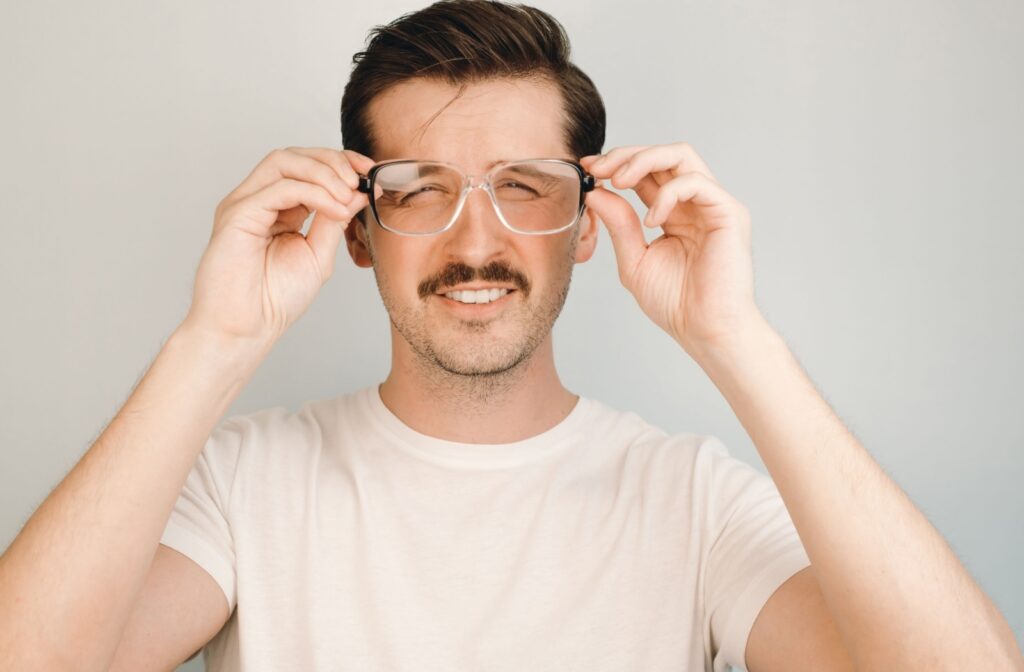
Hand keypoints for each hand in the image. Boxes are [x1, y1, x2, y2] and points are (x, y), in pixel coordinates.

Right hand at [183, 146, 372, 345]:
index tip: (368, 171)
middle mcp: (257, 200)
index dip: (339, 162)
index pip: (306, 167)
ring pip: (283, 162)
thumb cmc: (274, 299)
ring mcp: (244, 204)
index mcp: (277, 208)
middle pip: (294, 156)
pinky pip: (279, 188)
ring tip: (348, 193)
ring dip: (323, 172)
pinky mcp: (237, 214)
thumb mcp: (318, 253)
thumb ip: (335, 221)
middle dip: (333, 160)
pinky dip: (313, 193)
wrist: (246, 329)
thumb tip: (358, 192)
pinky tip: (334, 209)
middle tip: (360, 178)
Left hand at [580, 142, 764, 354]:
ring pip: (680, 155)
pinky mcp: (729, 212)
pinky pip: (695, 183)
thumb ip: (619, 224)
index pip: (645, 172)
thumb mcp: (635, 260)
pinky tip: (652, 220)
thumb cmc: (676, 303)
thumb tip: (596, 192)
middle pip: (662, 154)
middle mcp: (694, 203)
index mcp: (672, 212)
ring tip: (618, 181)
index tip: (587, 168)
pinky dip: (667, 194)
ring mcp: (713, 205)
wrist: (706, 331)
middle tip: (597, 168)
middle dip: (625, 155)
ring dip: (643, 161)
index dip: (616, 163)